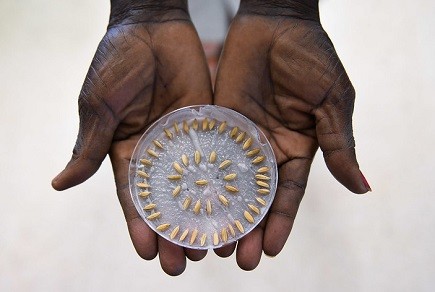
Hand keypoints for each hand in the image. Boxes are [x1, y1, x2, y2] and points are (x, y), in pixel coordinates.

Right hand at [52, 0, 211, 275]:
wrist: (153, 24)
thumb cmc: (118, 59)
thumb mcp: (100, 103)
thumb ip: (91, 144)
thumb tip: (60, 184)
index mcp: (128, 151)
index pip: (134, 197)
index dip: (140, 225)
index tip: (147, 253)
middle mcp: (160, 152)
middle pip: (169, 201)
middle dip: (174, 232)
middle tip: (184, 263)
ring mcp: (188, 141)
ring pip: (199, 187)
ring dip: (206, 216)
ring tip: (217, 247)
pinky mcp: (212, 125)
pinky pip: (223, 157)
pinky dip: (230, 183)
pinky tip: (241, 206)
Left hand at [214, 0, 370, 269]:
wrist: (276, 20)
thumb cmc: (310, 56)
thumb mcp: (331, 101)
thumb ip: (339, 143)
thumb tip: (362, 187)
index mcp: (296, 148)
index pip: (287, 194)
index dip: (279, 223)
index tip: (270, 251)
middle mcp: (265, 148)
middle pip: (254, 197)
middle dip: (247, 228)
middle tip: (235, 260)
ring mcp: (237, 136)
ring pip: (226, 182)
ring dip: (219, 212)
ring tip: (207, 244)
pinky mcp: (214, 121)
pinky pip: (204, 152)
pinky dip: (195, 178)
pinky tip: (184, 201)